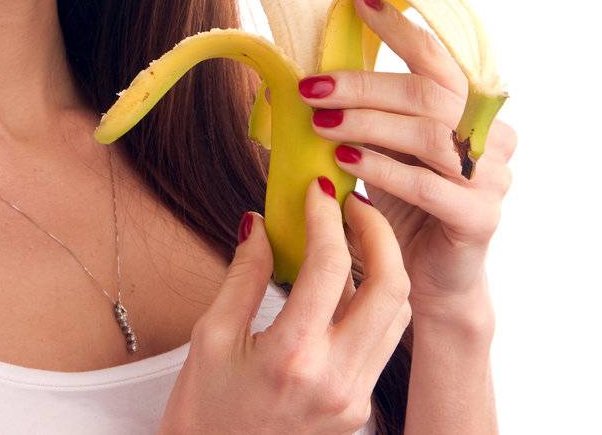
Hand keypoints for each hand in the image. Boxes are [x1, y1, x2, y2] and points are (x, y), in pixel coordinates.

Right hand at [158, 177, 408, 434]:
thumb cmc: (203, 413)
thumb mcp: (210, 338)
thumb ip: (245, 275)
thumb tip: (259, 223)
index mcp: (292, 359)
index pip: (328, 267)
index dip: (325, 216)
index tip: (315, 189)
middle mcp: (336, 380)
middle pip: (391, 285)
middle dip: (378, 232)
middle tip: (352, 202)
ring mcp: (355, 398)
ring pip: (398, 312)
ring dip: (383, 264)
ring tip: (352, 233)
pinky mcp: (360, 407)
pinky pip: (383, 341)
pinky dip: (373, 301)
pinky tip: (346, 281)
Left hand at [301, 0, 517, 320]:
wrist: (432, 278)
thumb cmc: (406, 203)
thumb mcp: (387, 147)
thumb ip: (372, 110)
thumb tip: (314, 68)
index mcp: (474, 110)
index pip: (440, 58)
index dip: (402, 28)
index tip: (359, 3)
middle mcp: (492, 138)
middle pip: (430, 94)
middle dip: (364, 85)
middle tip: (312, 87)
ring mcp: (492, 179)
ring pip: (429, 136)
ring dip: (367, 124)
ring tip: (320, 122)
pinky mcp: (480, 219)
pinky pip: (429, 186)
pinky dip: (382, 169)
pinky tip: (344, 161)